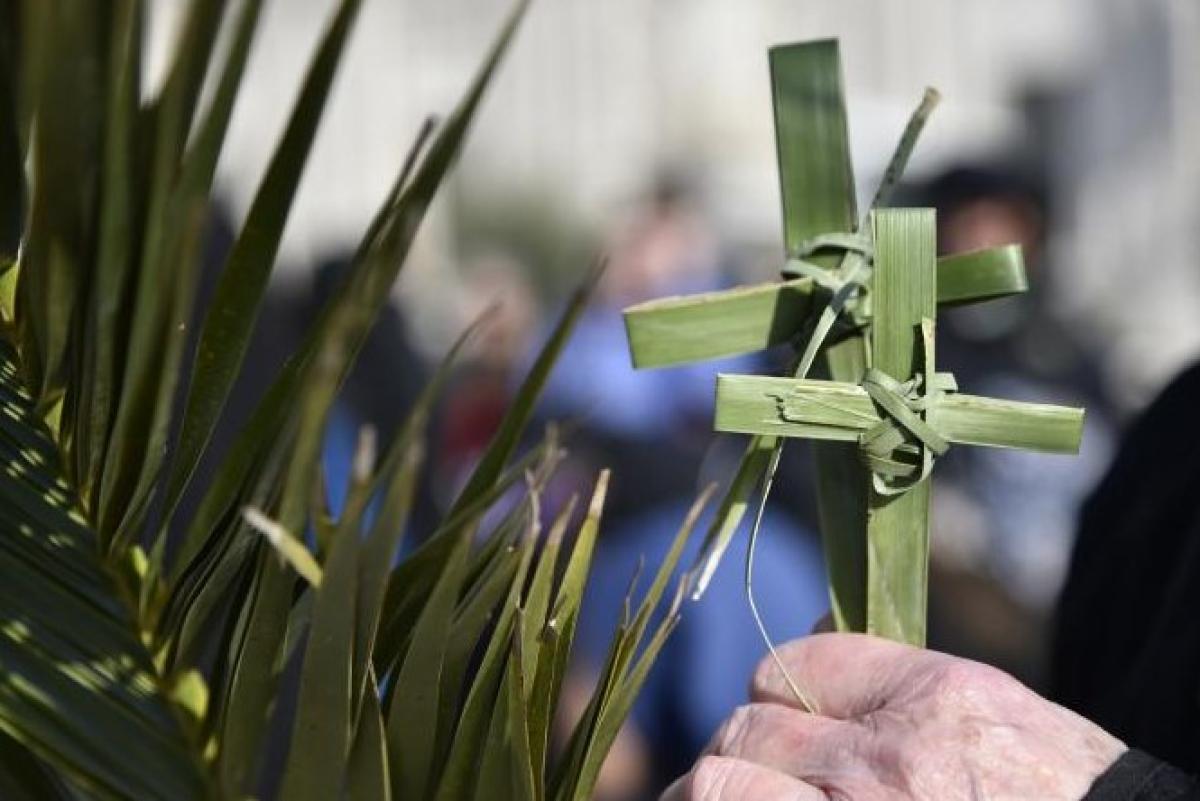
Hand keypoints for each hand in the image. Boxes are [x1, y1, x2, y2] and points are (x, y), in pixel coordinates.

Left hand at [663, 633, 1124, 799]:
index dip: (781, 697)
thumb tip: (804, 663)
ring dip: (715, 795)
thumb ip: (902, 688)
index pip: (793, 667)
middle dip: (740, 753)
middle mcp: (888, 766)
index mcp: (939, 702)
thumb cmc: (1063, 798)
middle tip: (750, 779)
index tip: (786, 725)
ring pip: (715, 785)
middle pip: (743, 729)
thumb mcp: (1001, 721)